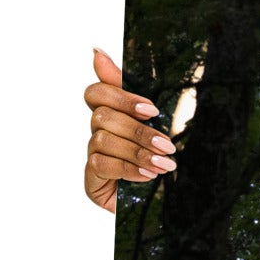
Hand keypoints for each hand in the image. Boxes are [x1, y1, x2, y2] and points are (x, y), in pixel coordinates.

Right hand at [83, 49, 176, 212]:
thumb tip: (97, 51)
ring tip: (165, 165)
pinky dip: (128, 168)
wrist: (156, 207)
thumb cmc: (155, 164)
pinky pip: (102, 164)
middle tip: (168, 145)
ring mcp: (92, 156)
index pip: (96, 93)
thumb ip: (132, 96)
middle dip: (138, 130)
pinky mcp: (91, 179)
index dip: (119, 95)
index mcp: (112, 117)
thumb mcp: (153, 129)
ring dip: (138, 151)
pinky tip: (148, 176)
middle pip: (102, 116)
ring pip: (103, 140)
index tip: (150, 109)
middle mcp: (97, 133)